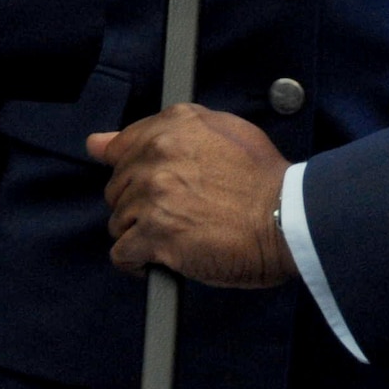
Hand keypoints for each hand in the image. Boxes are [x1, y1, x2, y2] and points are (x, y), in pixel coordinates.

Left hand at [89, 104, 294, 287]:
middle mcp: (156, 156)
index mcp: (173, 127)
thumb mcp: (225, 129)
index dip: (123, 166)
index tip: (128, 180)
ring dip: (138, 232)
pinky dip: (135, 262)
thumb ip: (169, 128)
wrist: (284, 217)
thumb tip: (104, 141)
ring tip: (169, 237)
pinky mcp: (154, 235)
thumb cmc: (263, 179)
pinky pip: (122, 253)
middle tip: (169, 213)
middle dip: (137, 203)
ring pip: (118, 220)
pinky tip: (155, 261)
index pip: (121, 145)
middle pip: (117, 186)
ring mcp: (152, 196)